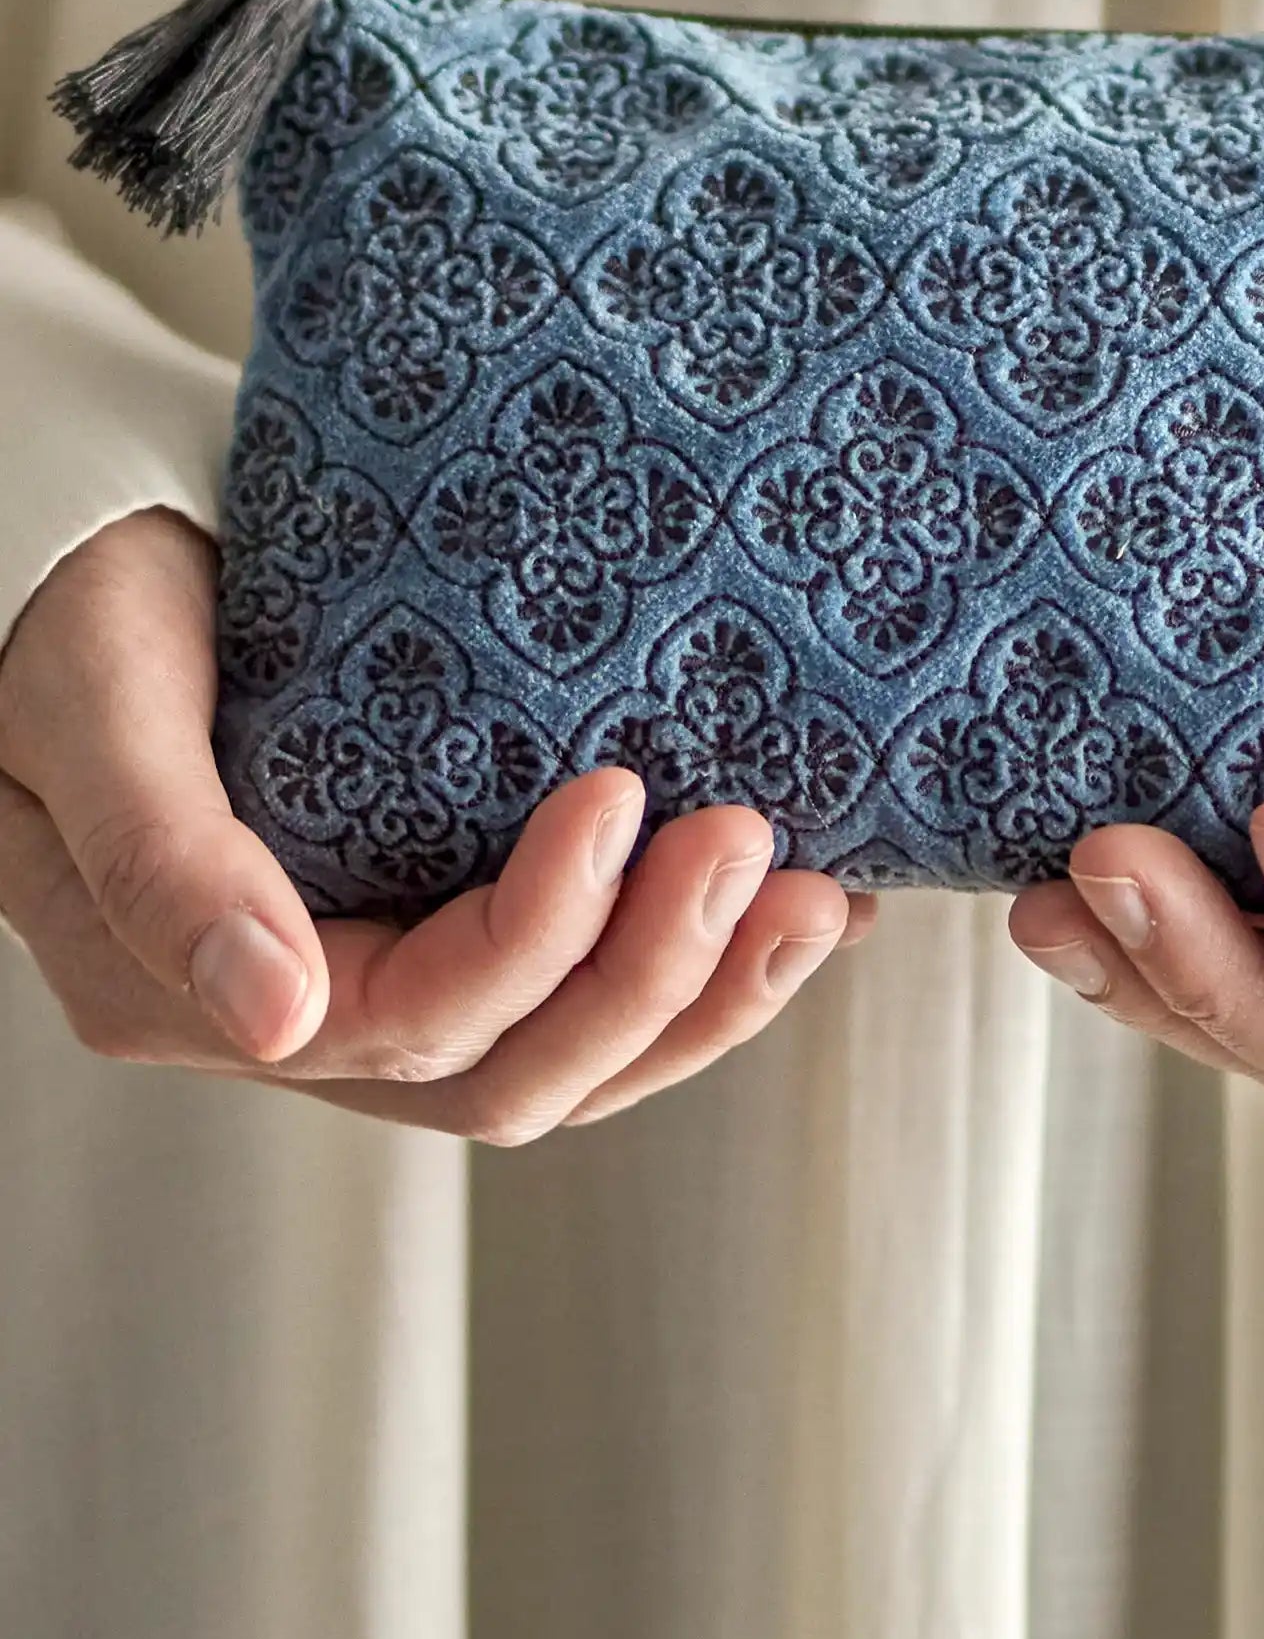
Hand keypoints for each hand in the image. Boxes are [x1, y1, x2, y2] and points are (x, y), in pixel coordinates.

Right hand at [0, 509, 871, 1140]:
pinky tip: (786, 908)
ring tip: (815, 901)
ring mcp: (378, 984)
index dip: (537, 932)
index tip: (621, 794)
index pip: (409, 1018)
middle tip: (756, 848)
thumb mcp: (95, 709)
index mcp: (197, 991)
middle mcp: (297, 1018)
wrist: (76, 569)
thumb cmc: (68, 617)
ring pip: (565, 1060)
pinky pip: (579, 999)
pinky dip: (691, 967)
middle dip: (653, 974)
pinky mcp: (441, 930)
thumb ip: (165, 861)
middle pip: (511, 1069)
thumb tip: (272, 1019)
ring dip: (701, 992)